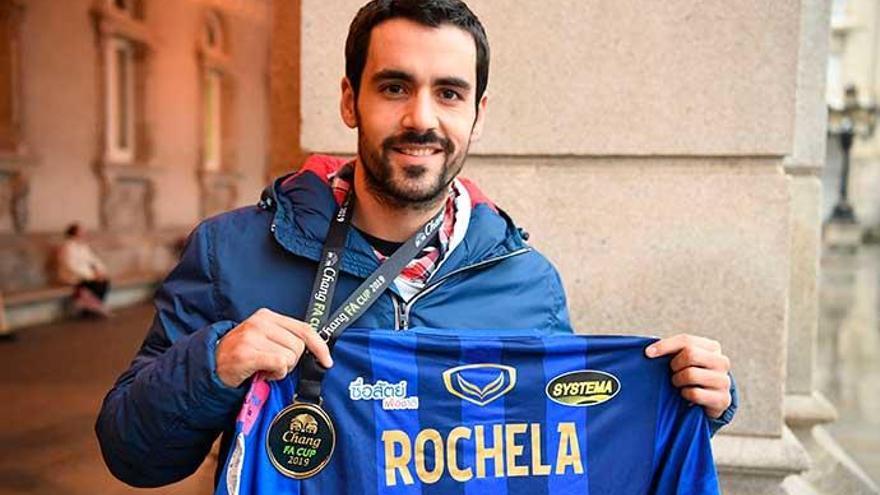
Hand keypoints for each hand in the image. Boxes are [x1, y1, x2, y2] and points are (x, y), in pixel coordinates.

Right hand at [215, 308, 332, 387]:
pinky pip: (280, 364)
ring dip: (281, 369)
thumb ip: (286, 338)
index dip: (319, 346)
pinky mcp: (247, 353)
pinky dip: (275, 374)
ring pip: (290, 356)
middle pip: (299, 346)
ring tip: (264, 367)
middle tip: (273, 364)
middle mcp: (261, 322)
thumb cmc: (242, 354)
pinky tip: (262, 373)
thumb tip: (315, 350)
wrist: (212, 365)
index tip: (326, 360)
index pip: (304, 328)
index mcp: (268, 316)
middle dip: (292, 361)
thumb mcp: (264, 338)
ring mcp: (253, 336)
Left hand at [645, 334, 731, 418]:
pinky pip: (694, 393)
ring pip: (691, 374)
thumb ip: (672, 350)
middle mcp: (722, 361)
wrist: (709, 400)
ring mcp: (724, 381)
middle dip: (674, 365)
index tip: (648, 353)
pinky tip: (687, 394)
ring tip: (679, 383)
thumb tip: (649, 351)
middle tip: (673, 372)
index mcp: (712, 347)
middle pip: (690, 354)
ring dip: (678, 381)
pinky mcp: (722, 399)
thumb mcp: (683, 359)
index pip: (686, 340)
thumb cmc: (691, 375)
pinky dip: (685, 394)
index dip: (665, 345)